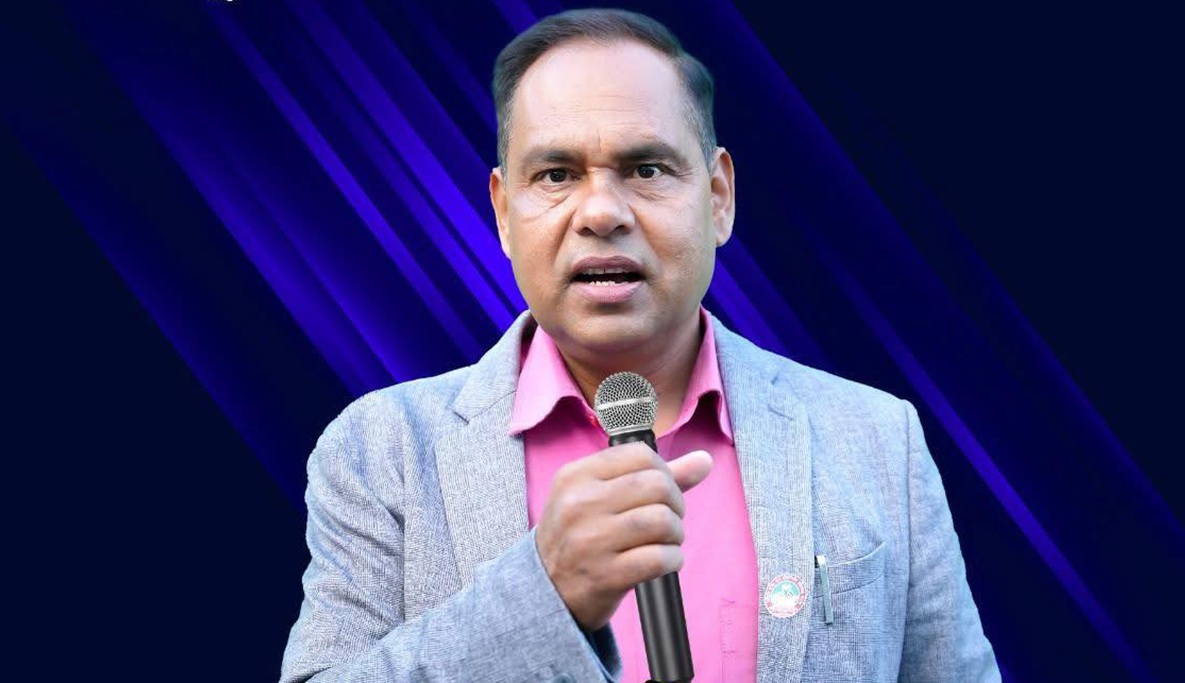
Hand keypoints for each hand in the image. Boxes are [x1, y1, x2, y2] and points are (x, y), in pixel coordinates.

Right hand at [534, 442, 713, 631]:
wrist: (547, 590)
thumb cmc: (579, 535)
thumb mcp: (598, 496)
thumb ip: (652, 476)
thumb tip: (704, 460)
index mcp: (575, 476)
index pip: (640, 455)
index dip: (664, 472)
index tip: (661, 492)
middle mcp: (579, 504)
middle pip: (658, 485)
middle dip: (675, 504)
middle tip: (668, 520)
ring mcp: (591, 541)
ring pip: (663, 521)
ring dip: (676, 533)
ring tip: (666, 541)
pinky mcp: (605, 575)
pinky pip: (661, 558)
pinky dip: (674, 559)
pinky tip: (664, 561)